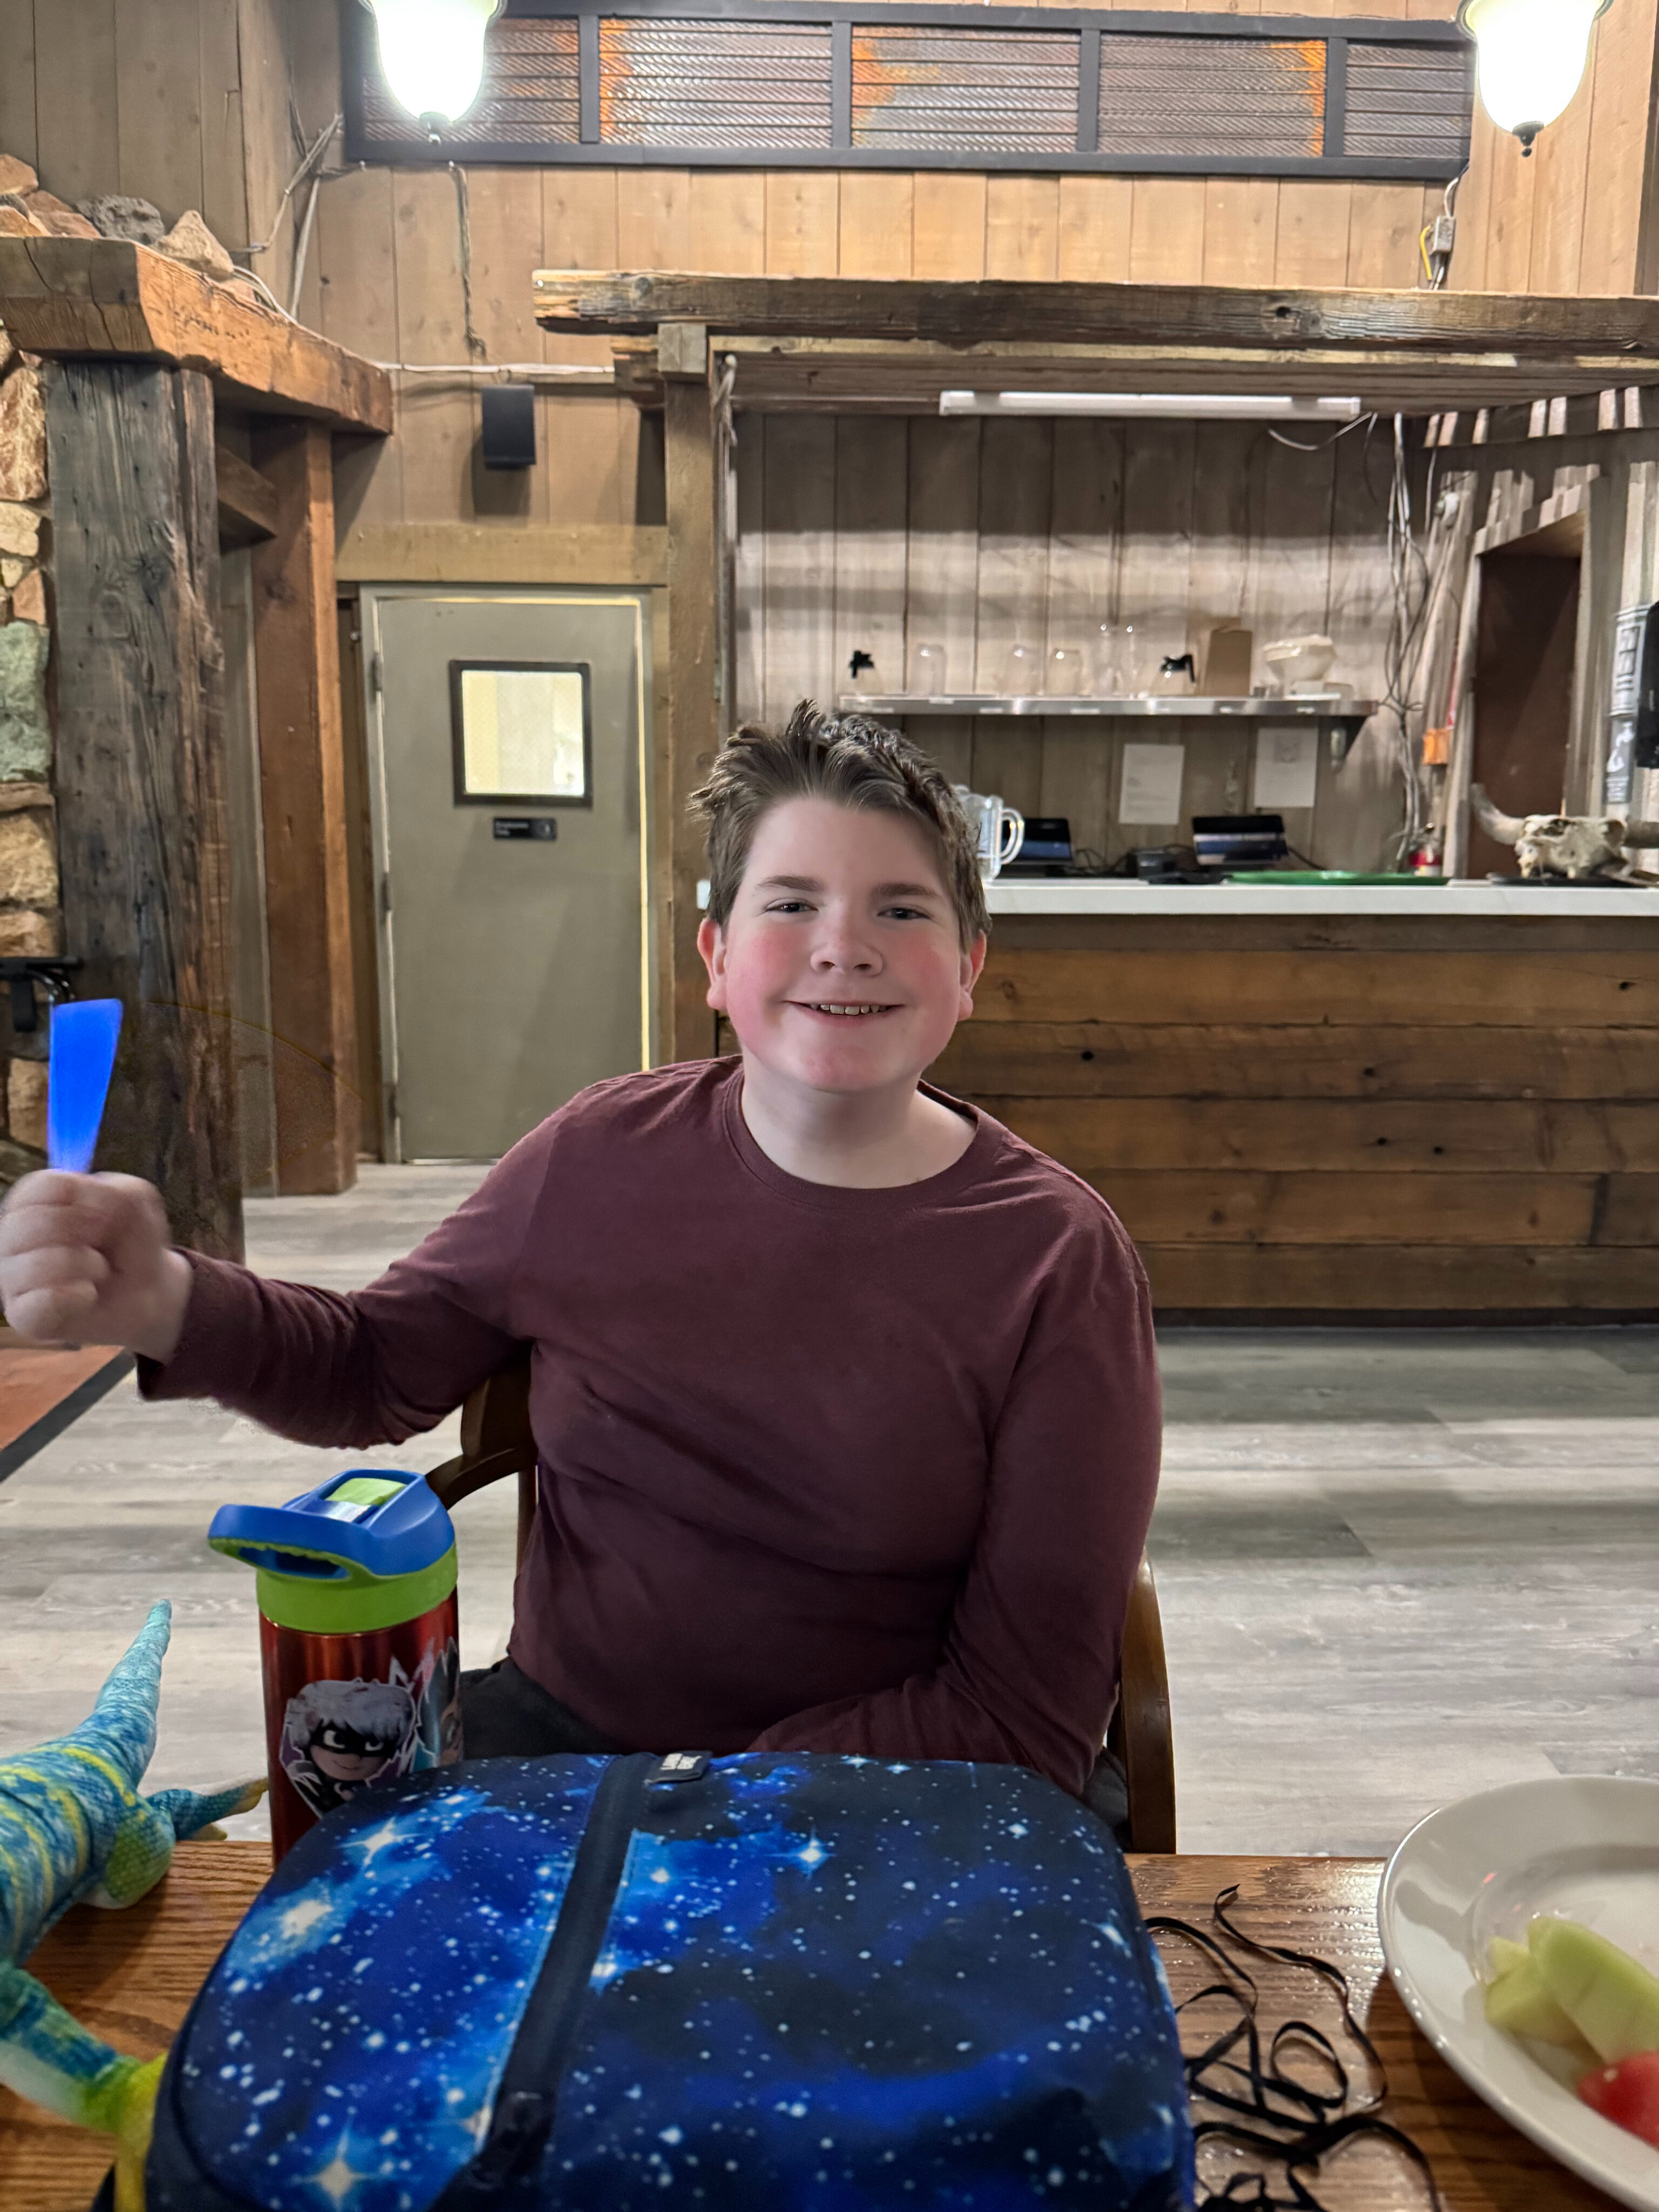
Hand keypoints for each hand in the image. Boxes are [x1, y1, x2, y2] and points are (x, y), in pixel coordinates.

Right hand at [0, 1172, 192, 1359]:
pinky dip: (77, 1296)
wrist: (146, 1292)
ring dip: (86, 1265)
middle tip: (104, 1243)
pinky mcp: (22, 1314)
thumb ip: (110, 1192)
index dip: (82, 1198)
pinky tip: (88, 1294)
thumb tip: (82, 1200)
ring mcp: (12, 1277)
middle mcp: (12, 1237)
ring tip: (98, 1270)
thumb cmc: (128, 1241)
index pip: (40, 1187)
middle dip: (84, 1233)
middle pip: (29, 1223)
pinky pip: (42, 1302)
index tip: (105, 1212)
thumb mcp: (133, 1202)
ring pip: (37, 1264)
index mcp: (33, 1202)